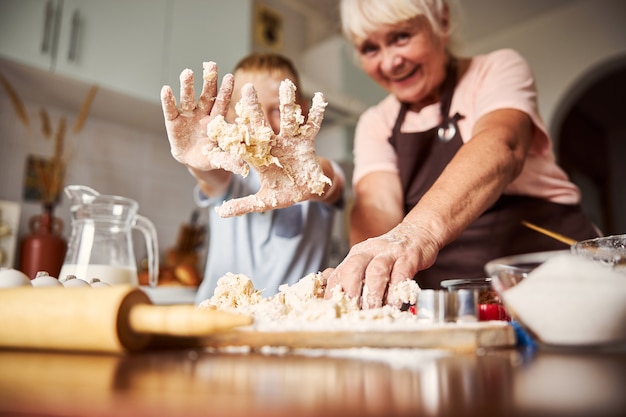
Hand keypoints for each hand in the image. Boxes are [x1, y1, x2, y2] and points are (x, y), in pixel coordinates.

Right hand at [160, 62, 245, 175]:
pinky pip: (170, 109)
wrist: (192, 161)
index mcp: (216, 121)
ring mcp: (187, 116)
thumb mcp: (219, 159)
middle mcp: (202, 115)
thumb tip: (244, 168)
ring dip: (187, 86)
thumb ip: (229, 160)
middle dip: (208, 81)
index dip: (225, 91)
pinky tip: (166, 89)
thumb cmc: (209, 157)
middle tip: (211, 65)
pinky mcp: (173, 122)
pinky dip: (168, 100)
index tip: (230, 76)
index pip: (221, 103)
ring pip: (188, 99)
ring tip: (187, 72)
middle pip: (206, 96)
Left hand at [209, 79, 329, 216]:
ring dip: (288, 103)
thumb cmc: (283, 193)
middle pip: (263, 124)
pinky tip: (320, 97)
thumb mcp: (263, 201)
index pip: (243, 144)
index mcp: (259, 158)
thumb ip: (243, 205)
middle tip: (247, 88)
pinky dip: (317, 113)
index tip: (220, 122)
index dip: (232, 135)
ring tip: (286, 84)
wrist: (306, 191)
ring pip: (288, 120)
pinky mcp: (307, 143)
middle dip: (255, 108)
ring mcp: (290, 142)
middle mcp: (273, 145)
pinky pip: (312, 126)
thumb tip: (219, 212)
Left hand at [324, 222, 437, 308]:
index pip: (338, 273)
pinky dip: (396, 291)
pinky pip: (401, 275)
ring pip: (376, 272)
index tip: (332, 310)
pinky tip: (395, 304)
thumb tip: (325, 282)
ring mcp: (389, 253)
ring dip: (373, 294)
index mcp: (357, 254)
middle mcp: (370, 251)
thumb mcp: (367, 258)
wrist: (418, 234)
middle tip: (351, 311)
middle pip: (353, 269)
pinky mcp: (408, 258)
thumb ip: (349, 271)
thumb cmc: (391, 252)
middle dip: (350, 292)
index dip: (332, 293)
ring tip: (372, 311)